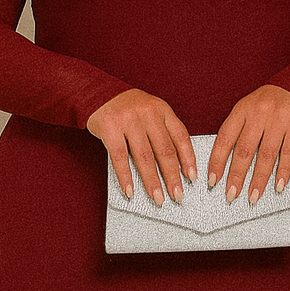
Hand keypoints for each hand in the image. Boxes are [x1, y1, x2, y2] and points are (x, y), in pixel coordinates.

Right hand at [86, 89, 196, 206]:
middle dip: (172, 177)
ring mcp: (128, 120)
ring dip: (152, 181)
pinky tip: (130, 191)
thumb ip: (162, 132)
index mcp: (162, 110)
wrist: (97, 92)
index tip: (192, 177)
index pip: (180, 137)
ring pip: (144, 157)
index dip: (188, 159)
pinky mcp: (110, 128)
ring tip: (157, 198)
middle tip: (177, 195)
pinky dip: (125, 177)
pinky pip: (120, 157)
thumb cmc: (127, 108)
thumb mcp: (150, 112)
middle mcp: (148, 114)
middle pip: (164, 150)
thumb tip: (175, 167)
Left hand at [208, 85, 289, 203]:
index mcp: (242, 110)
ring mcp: (279, 120)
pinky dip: (283, 172)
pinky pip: (288, 154)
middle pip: (244, 150)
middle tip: (231, 194)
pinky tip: (278, 186)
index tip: (213, 181)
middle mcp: (259, 113)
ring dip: (259, 179)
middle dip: (236, 176)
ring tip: (253, 196)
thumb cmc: (270, 103)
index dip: (217, 161)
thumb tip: (225, 165)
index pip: (225, 139)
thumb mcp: (249, 109)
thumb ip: (238, 131)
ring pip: (266, 155)